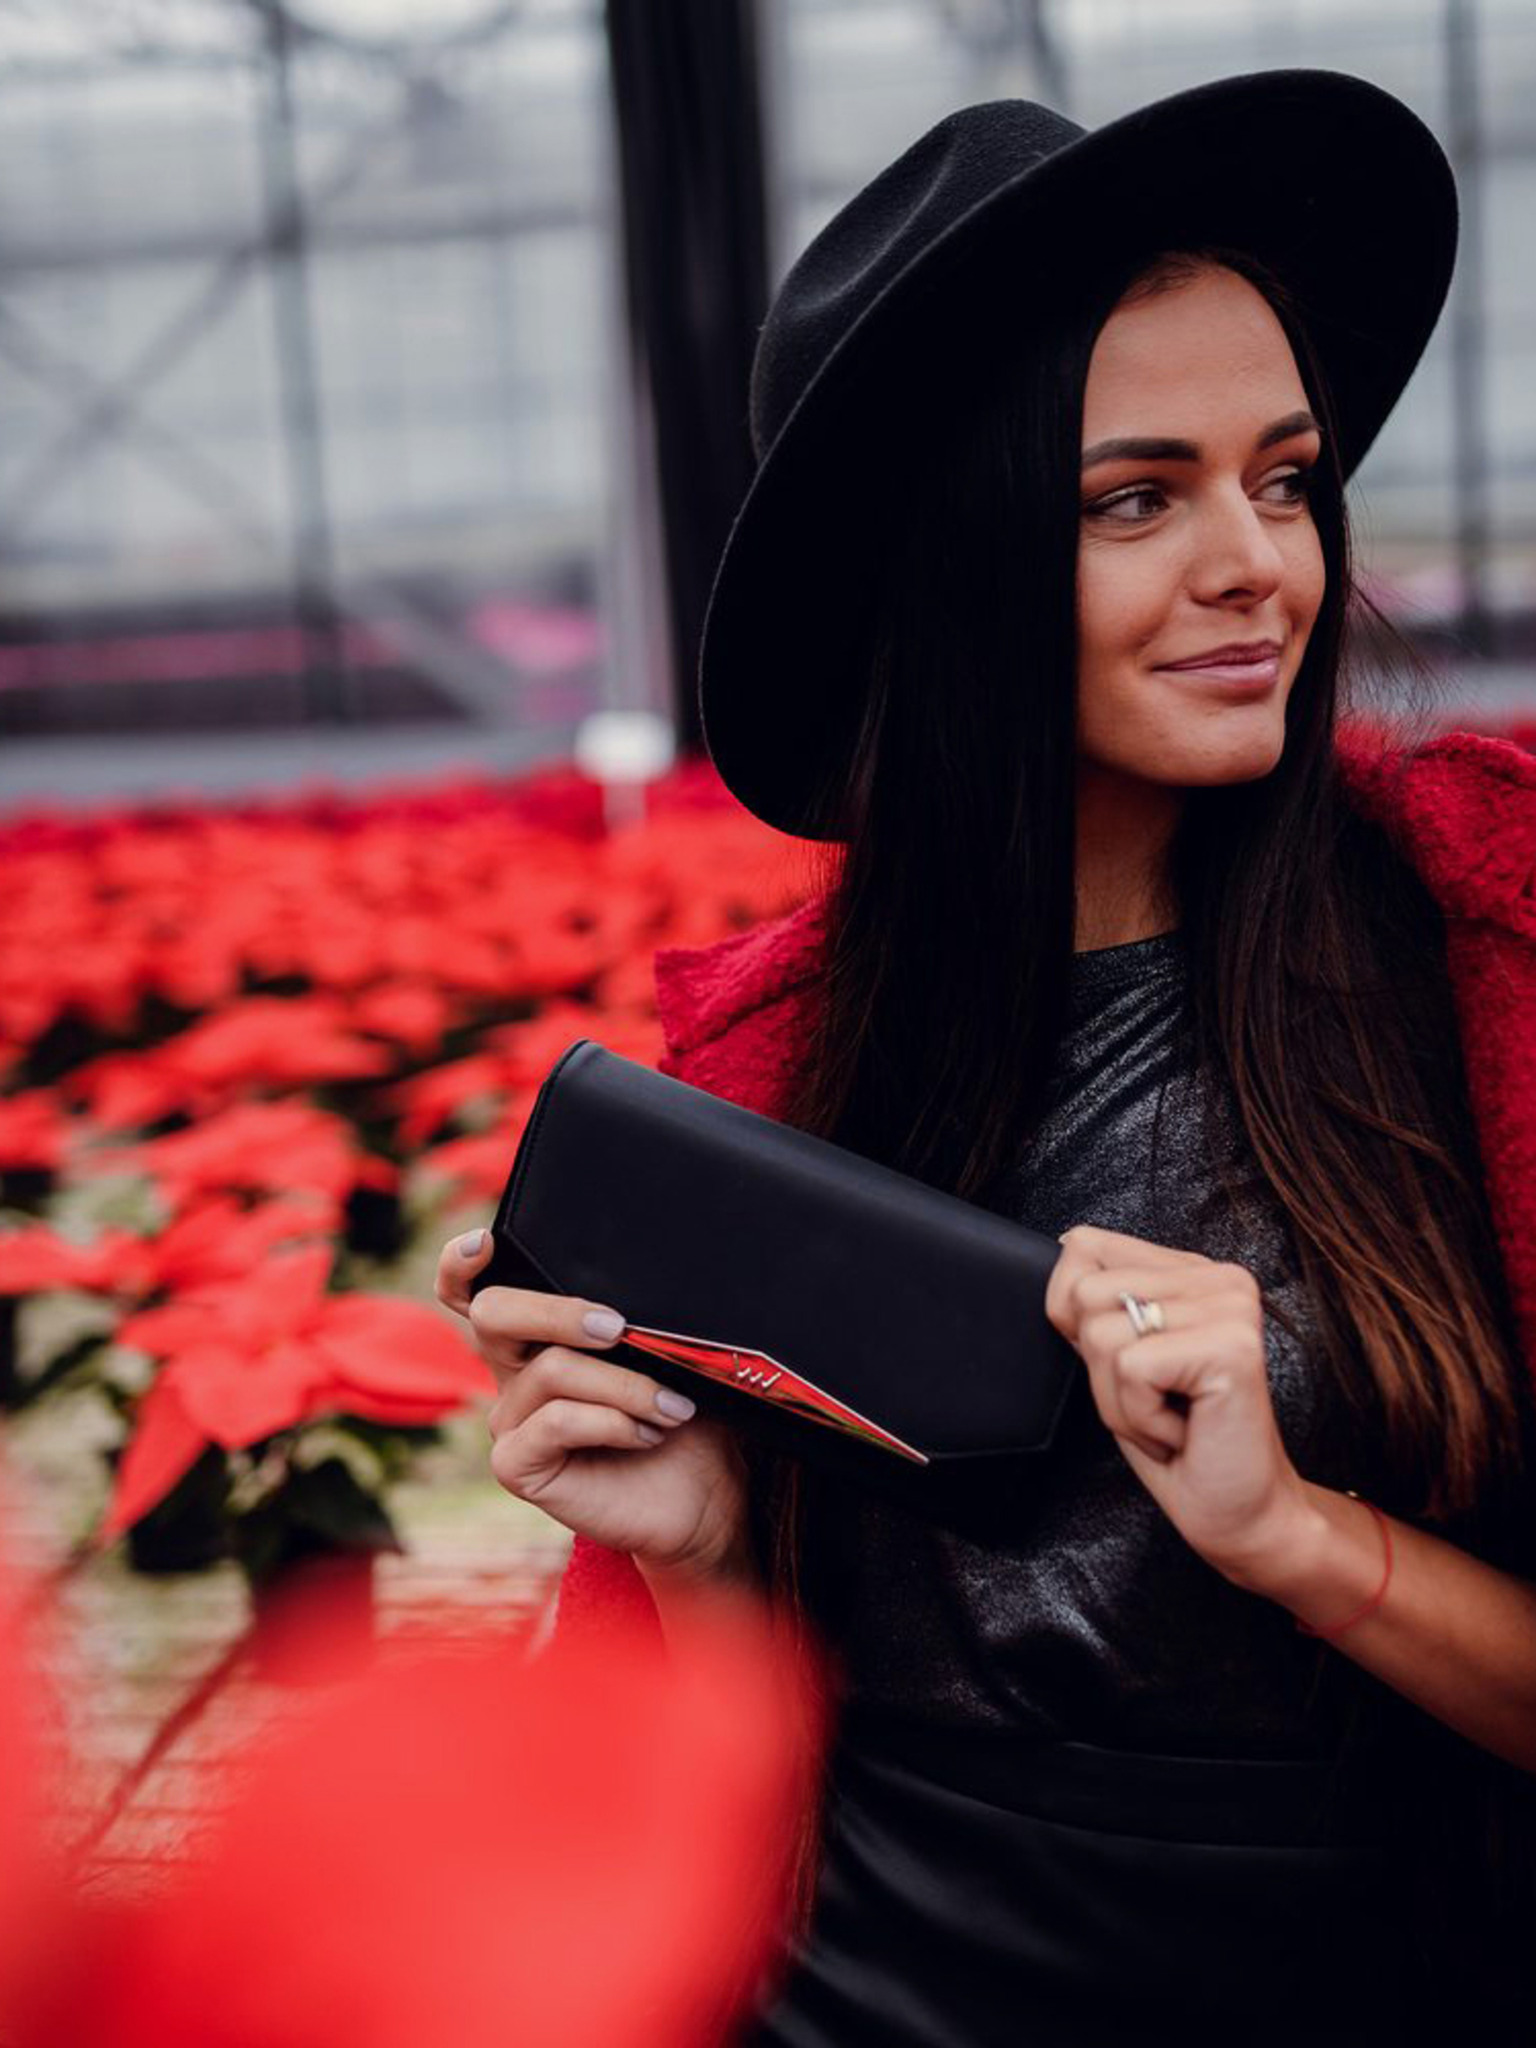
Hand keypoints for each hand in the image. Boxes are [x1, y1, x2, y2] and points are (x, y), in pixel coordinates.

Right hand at [435, 1230, 753, 1581]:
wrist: (698, 1498)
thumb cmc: (680, 1415)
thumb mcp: (663, 1354)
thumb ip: (636, 1319)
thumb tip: (642, 1286)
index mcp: (536, 1336)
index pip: (473, 1291)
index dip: (460, 1263)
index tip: (485, 1240)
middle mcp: (512, 1373)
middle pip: (494, 1313)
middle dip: (558, 1310)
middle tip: (618, 1328)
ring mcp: (510, 1421)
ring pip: (550, 1370)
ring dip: (625, 1384)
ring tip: (673, 1406)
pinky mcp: (516, 1466)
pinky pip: (555, 1423)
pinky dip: (612, 1421)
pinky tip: (647, 1434)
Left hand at [1045, 1223, 1311, 1581]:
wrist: (1236, 1511)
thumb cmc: (1176, 1440)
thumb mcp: (1116, 1361)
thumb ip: (1091, 1306)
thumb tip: (1058, 1253)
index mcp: (1189, 1270)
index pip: (1082, 1246)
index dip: (1072, 1314)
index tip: (1129, 1364)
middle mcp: (1217, 1276)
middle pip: (1084, 1295)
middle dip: (1100, 1369)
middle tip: (1157, 1401)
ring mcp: (1230, 1306)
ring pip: (1102, 1335)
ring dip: (1121, 1399)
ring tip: (1171, 1416)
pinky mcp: (1232, 1346)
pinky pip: (1131, 1370)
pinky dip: (1141, 1417)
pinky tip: (1184, 1431)